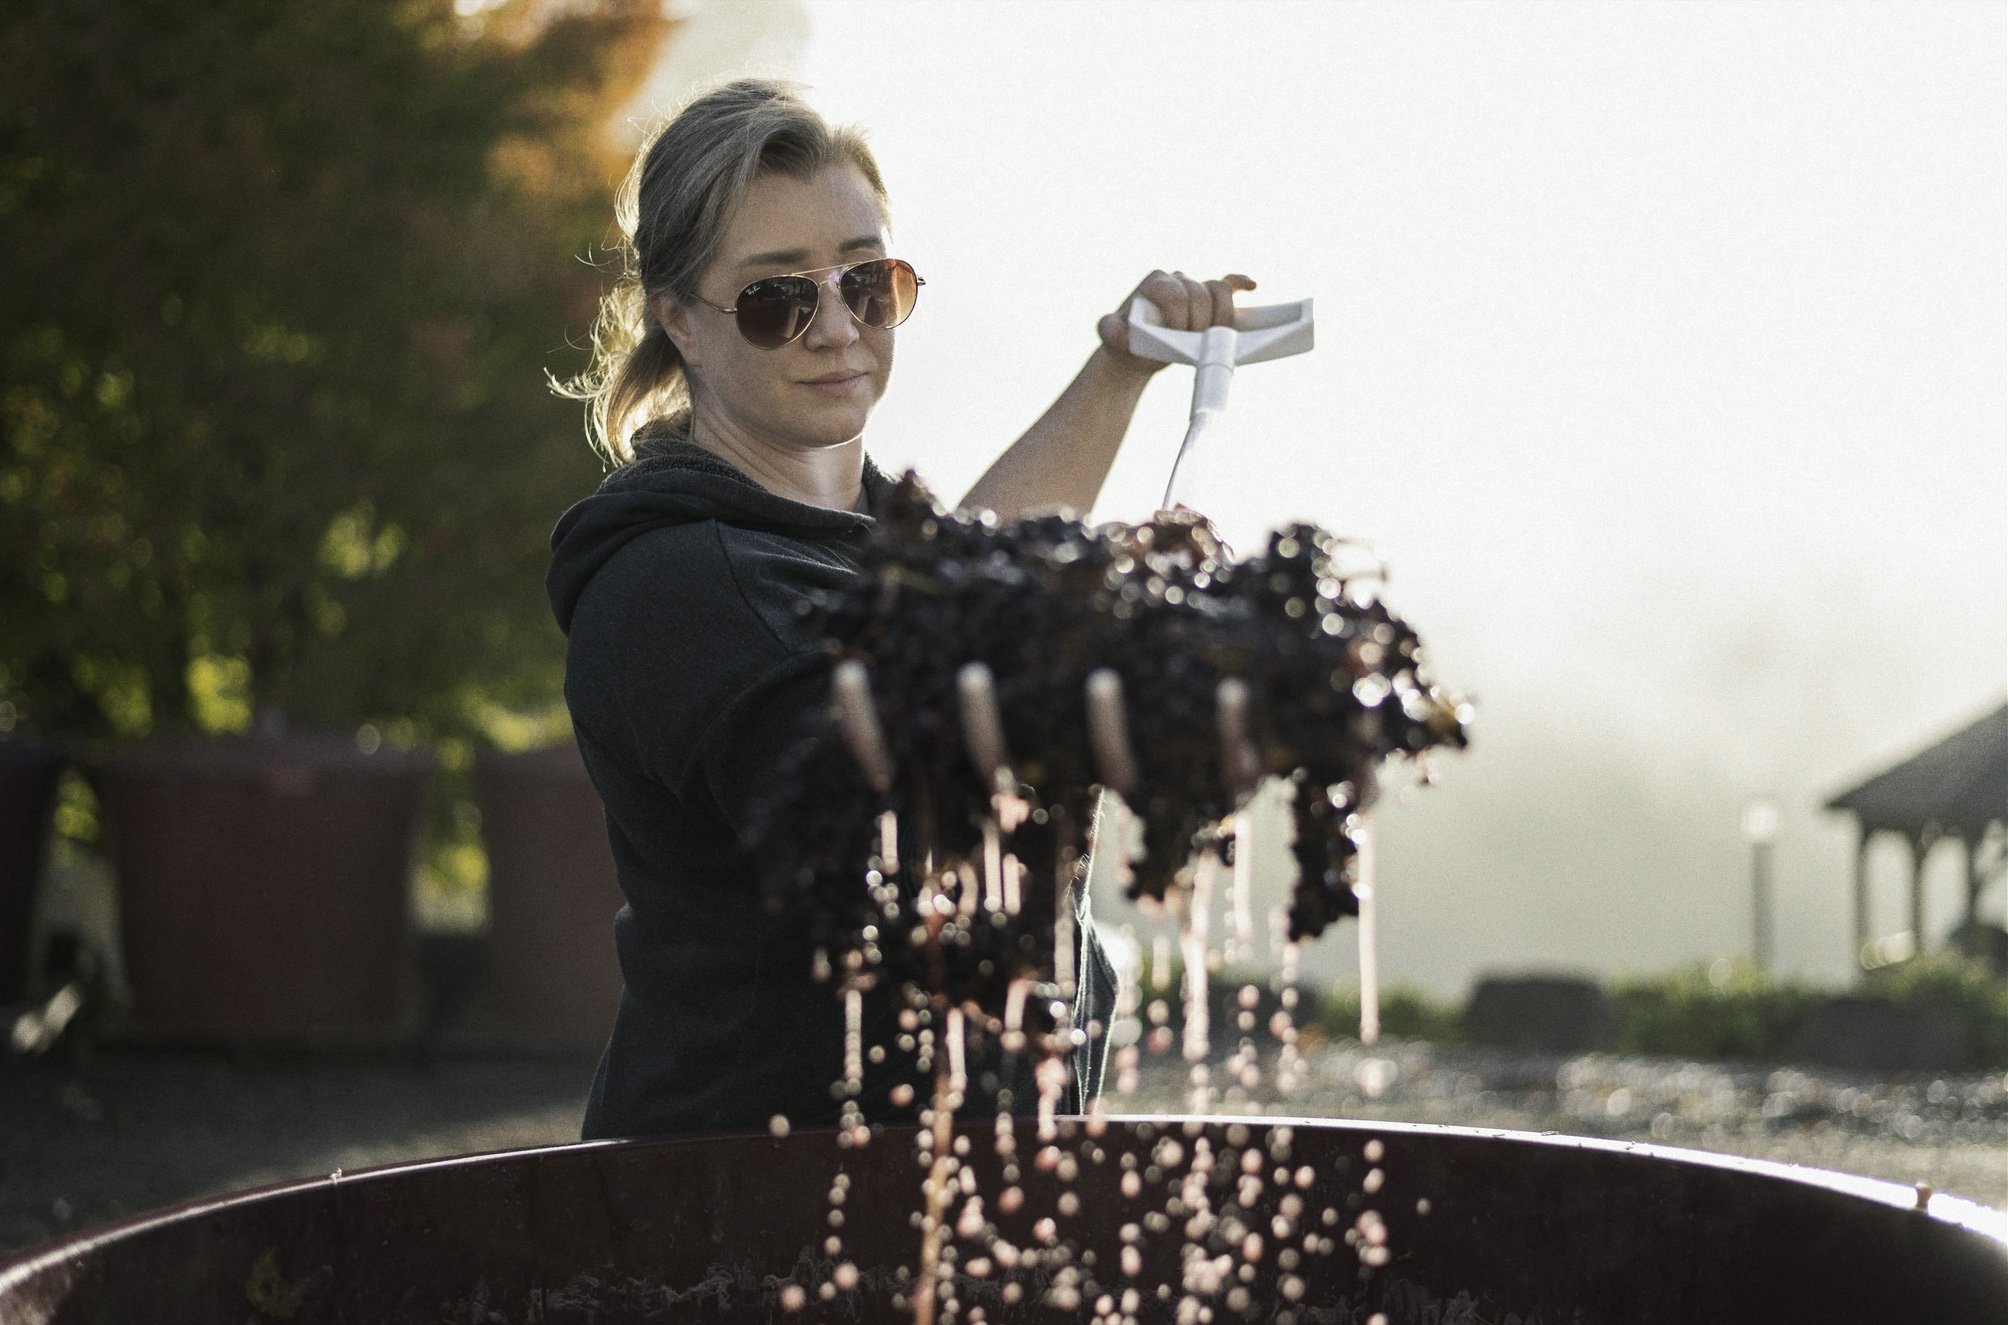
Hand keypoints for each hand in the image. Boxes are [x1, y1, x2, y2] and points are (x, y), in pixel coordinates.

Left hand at [1097, 270, 1257, 378]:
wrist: (1137, 350)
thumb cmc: (1126, 342)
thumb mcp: (1112, 338)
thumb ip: (1110, 331)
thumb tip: (1120, 330)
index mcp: (1155, 282)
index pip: (1177, 293)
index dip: (1178, 318)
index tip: (1172, 339)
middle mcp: (1178, 279)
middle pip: (1201, 293)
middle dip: (1198, 323)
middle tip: (1187, 344)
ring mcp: (1195, 287)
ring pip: (1220, 290)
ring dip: (1221, 316)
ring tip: (1209, 338)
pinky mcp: (1210, 300)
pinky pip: (1229, 284)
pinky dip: (1241, 284)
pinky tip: (1252, 286)